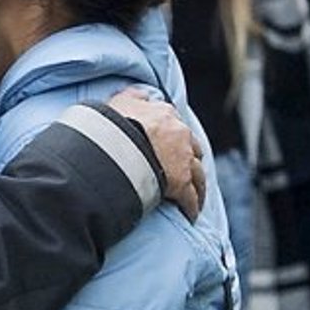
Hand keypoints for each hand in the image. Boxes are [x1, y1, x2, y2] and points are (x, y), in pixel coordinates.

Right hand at [108, 90, 204, 221]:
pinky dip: (192, 206)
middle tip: (187, 169)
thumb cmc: (112, 124)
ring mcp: (182, 159)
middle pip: (193, 147)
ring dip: (198, 185)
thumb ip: (131, 97)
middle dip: (191, 158)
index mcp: (164, 115)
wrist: (115, 145)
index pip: (174, 123)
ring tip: (195, 196)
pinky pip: (190, 198)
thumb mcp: (119, 101)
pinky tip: (190, 215)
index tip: (170, 143)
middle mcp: (179, 134)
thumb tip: (138, 94)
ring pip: (198, 174)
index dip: (173, 134)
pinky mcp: (181, 184)